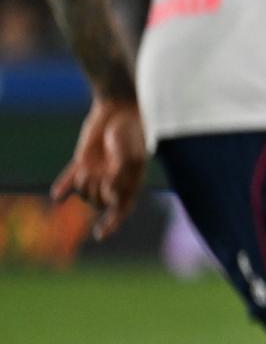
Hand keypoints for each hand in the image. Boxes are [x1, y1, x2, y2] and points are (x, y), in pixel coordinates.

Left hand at [52, 96, 146, 238]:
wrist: (118, 109)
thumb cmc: (130, 132)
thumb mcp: (128, 155)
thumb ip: (119, 177)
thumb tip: (110, 197)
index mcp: (131, 181)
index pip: (123, 209)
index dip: (113, 223)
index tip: (101, 234)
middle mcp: (113, 180)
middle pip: (99, 202)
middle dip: (96, 193)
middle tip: (100, 176)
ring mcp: (98, 172)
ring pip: (83, 191)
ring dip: (82, 184)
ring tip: (86, 169)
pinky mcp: (83, 161)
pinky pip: (70, 179)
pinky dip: (63, 188)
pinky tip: (57, 197)